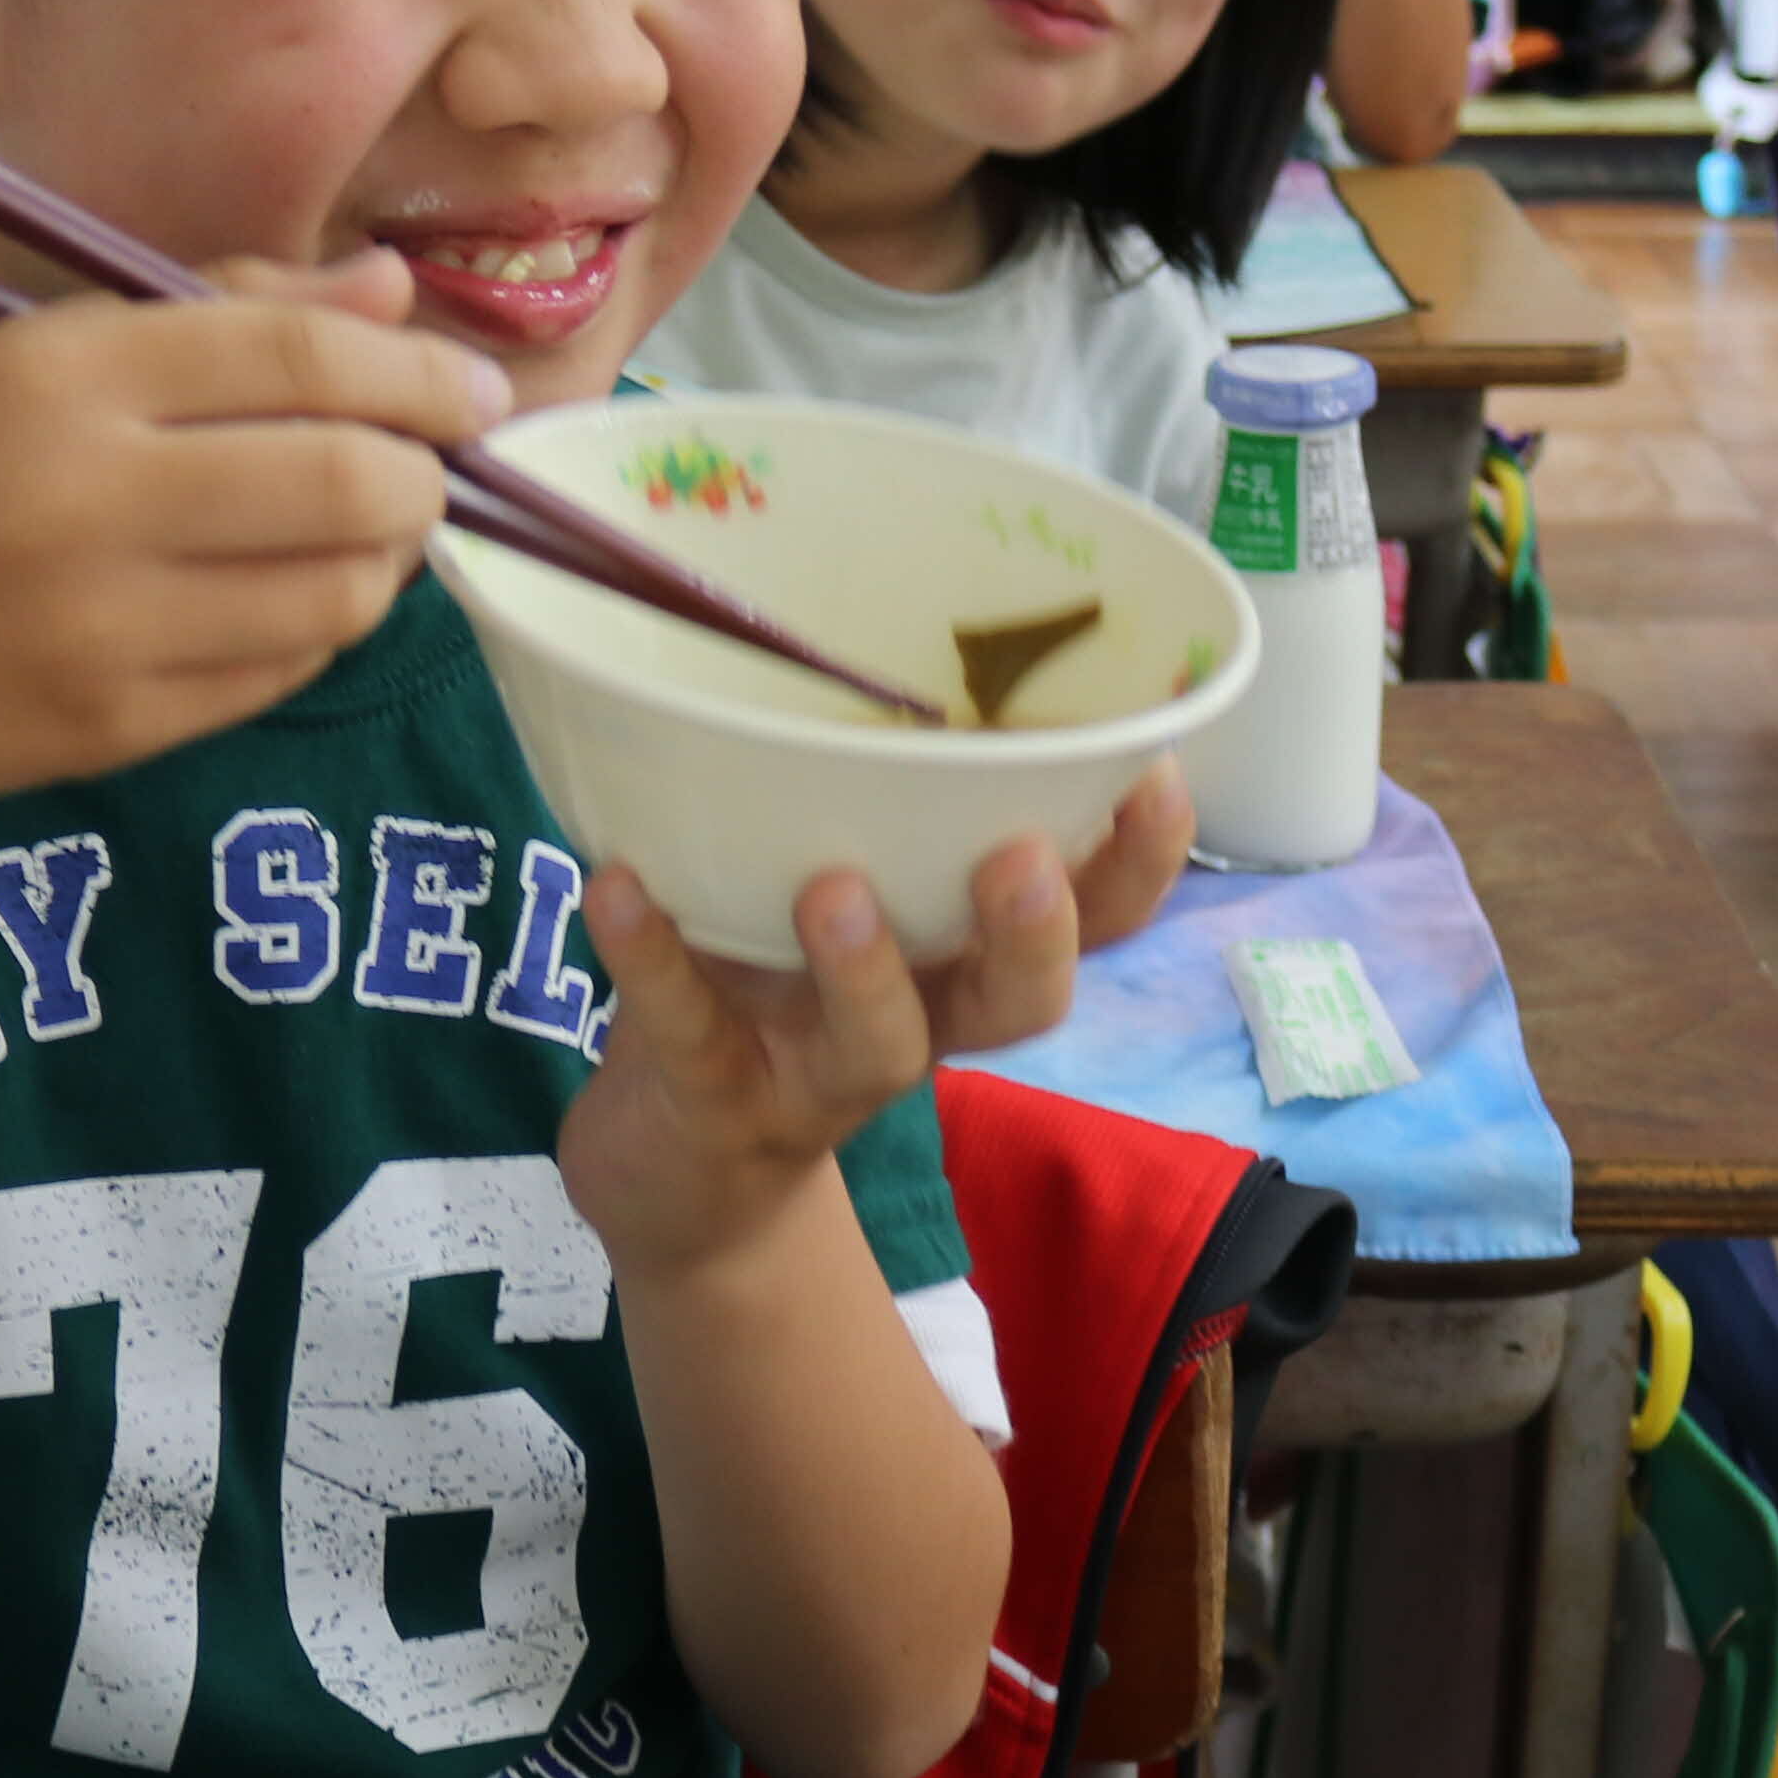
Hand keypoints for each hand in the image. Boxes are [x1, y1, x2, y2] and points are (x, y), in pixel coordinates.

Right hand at [0, 250, 493, 820]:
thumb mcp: (14, 357)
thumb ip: (209, 315)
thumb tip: (387, 291)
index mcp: (56, 376)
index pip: (297, 354)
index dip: (415, 369)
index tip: (469, 386)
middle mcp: (90, 500)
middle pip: (351, 478)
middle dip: (428, 470)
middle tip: (431, 465)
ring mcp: (107, 630)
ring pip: (340, 591)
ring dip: (385, 557)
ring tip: (364, 530)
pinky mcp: (114, 728)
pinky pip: (280, 673)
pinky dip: (316, 628)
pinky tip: (287, 597)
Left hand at [556, 771, 1192, 1279]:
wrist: (677, 1173)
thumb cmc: (774, 990)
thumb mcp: (842, 890)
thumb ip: (871, 796)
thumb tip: (879, 605)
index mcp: (967, 956)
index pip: (1091, 919)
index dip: (1138, 863)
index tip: (1156, 772)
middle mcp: (918, 1020)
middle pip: (1016, 1001)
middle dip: (1034, 933)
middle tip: (1019, 859)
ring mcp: (815, 1074)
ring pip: (878, 1044)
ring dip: (864, 970)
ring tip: (833, 891)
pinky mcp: (712, 1102)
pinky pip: (688, 1030)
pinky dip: (653, 957)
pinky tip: (621, 888)